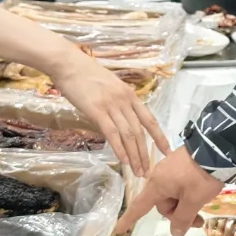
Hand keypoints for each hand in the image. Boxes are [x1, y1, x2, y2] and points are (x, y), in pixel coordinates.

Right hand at [50, 51, 169, 175]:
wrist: (69, 64)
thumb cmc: (86, 74)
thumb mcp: (110, 87)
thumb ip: (118, 104)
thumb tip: (119, 122)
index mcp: (130, 95)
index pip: (150, 120)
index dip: (159, 137)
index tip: (167, 151)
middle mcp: (125, 101)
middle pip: (140, 132)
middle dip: (146, 153)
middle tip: (148, 172)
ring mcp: (112, 105)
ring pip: (129, 135)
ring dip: (135, 156)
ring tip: (138, 172)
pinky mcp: (97, 110)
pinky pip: (112, 133)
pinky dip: (120, 149)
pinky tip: (124, 161)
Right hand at [116, 145, 224, 235]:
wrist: (216, 149)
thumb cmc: (201, 177)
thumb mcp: (193, 200)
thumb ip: (183, 218)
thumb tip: (175, 233)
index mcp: (157, 185)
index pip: (139, 207)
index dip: (129, 219)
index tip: (118, 230)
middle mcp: (158, 177)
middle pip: (163, 204)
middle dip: (179, 215)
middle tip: (199, 221)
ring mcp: (169, 169)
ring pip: (173, 196)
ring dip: (185, 205)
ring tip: (203, 207)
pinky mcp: (179, 165)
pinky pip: (178, 185)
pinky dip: (187, 195)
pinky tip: (201, 194)